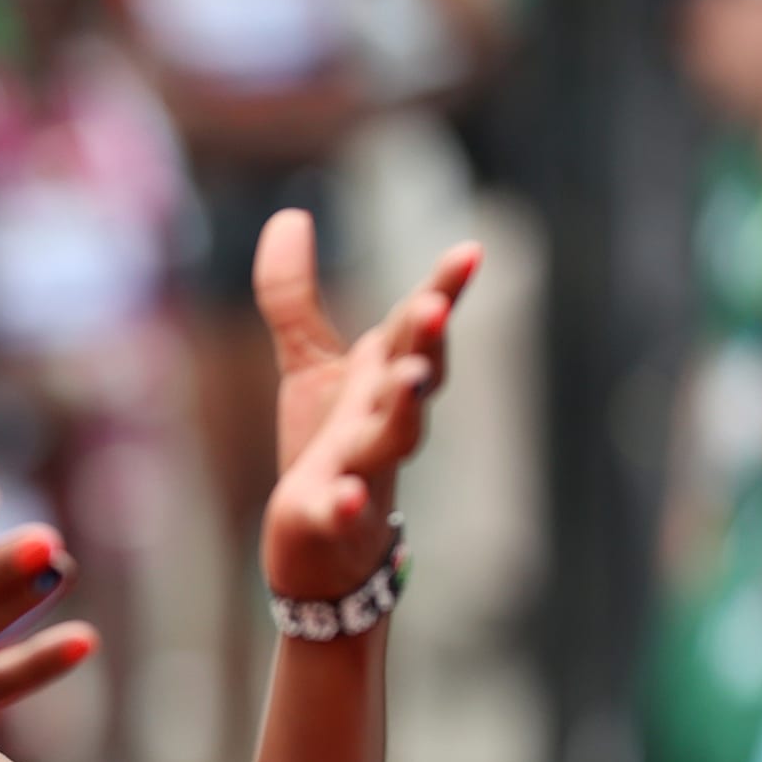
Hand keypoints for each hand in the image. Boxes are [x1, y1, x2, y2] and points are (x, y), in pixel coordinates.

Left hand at [255, 210, 480, 597]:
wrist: (323, 547)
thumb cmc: (329, 447)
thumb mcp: (310, 365)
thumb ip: (296, 296)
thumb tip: (290, 215)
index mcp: (384, 379)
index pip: (415, 330)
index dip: (442, 291)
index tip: (471, 250)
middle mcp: (383, 420)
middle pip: (414, 379)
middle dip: (426, 344)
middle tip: (433, 308)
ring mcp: (364, 469)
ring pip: (392, 439)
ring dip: (403, 411)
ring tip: (410, 381)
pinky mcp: (331, 517)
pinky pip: (344, 511)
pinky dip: (346, 503)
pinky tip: (345, 494)